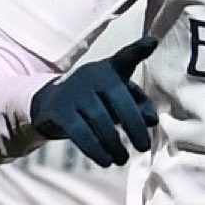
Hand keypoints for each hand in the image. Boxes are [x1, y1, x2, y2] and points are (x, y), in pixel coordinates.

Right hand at [29, 37, 157, 164]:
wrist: (51, 105)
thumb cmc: (97, 101)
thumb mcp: (119, 100)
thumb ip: (139, 106)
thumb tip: (152, 120)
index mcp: (111, 70)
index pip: (125, 58)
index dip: (139, 49)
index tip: (152, 42)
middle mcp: (93, 75)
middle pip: (120, 102)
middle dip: (135, 126)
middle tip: (143, 147)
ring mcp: (74, 91)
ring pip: (101, 121)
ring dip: (115, 145)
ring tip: (122, 159)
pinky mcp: (60, 110)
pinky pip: (81, 133)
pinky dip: (95, 150)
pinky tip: (106, 161)